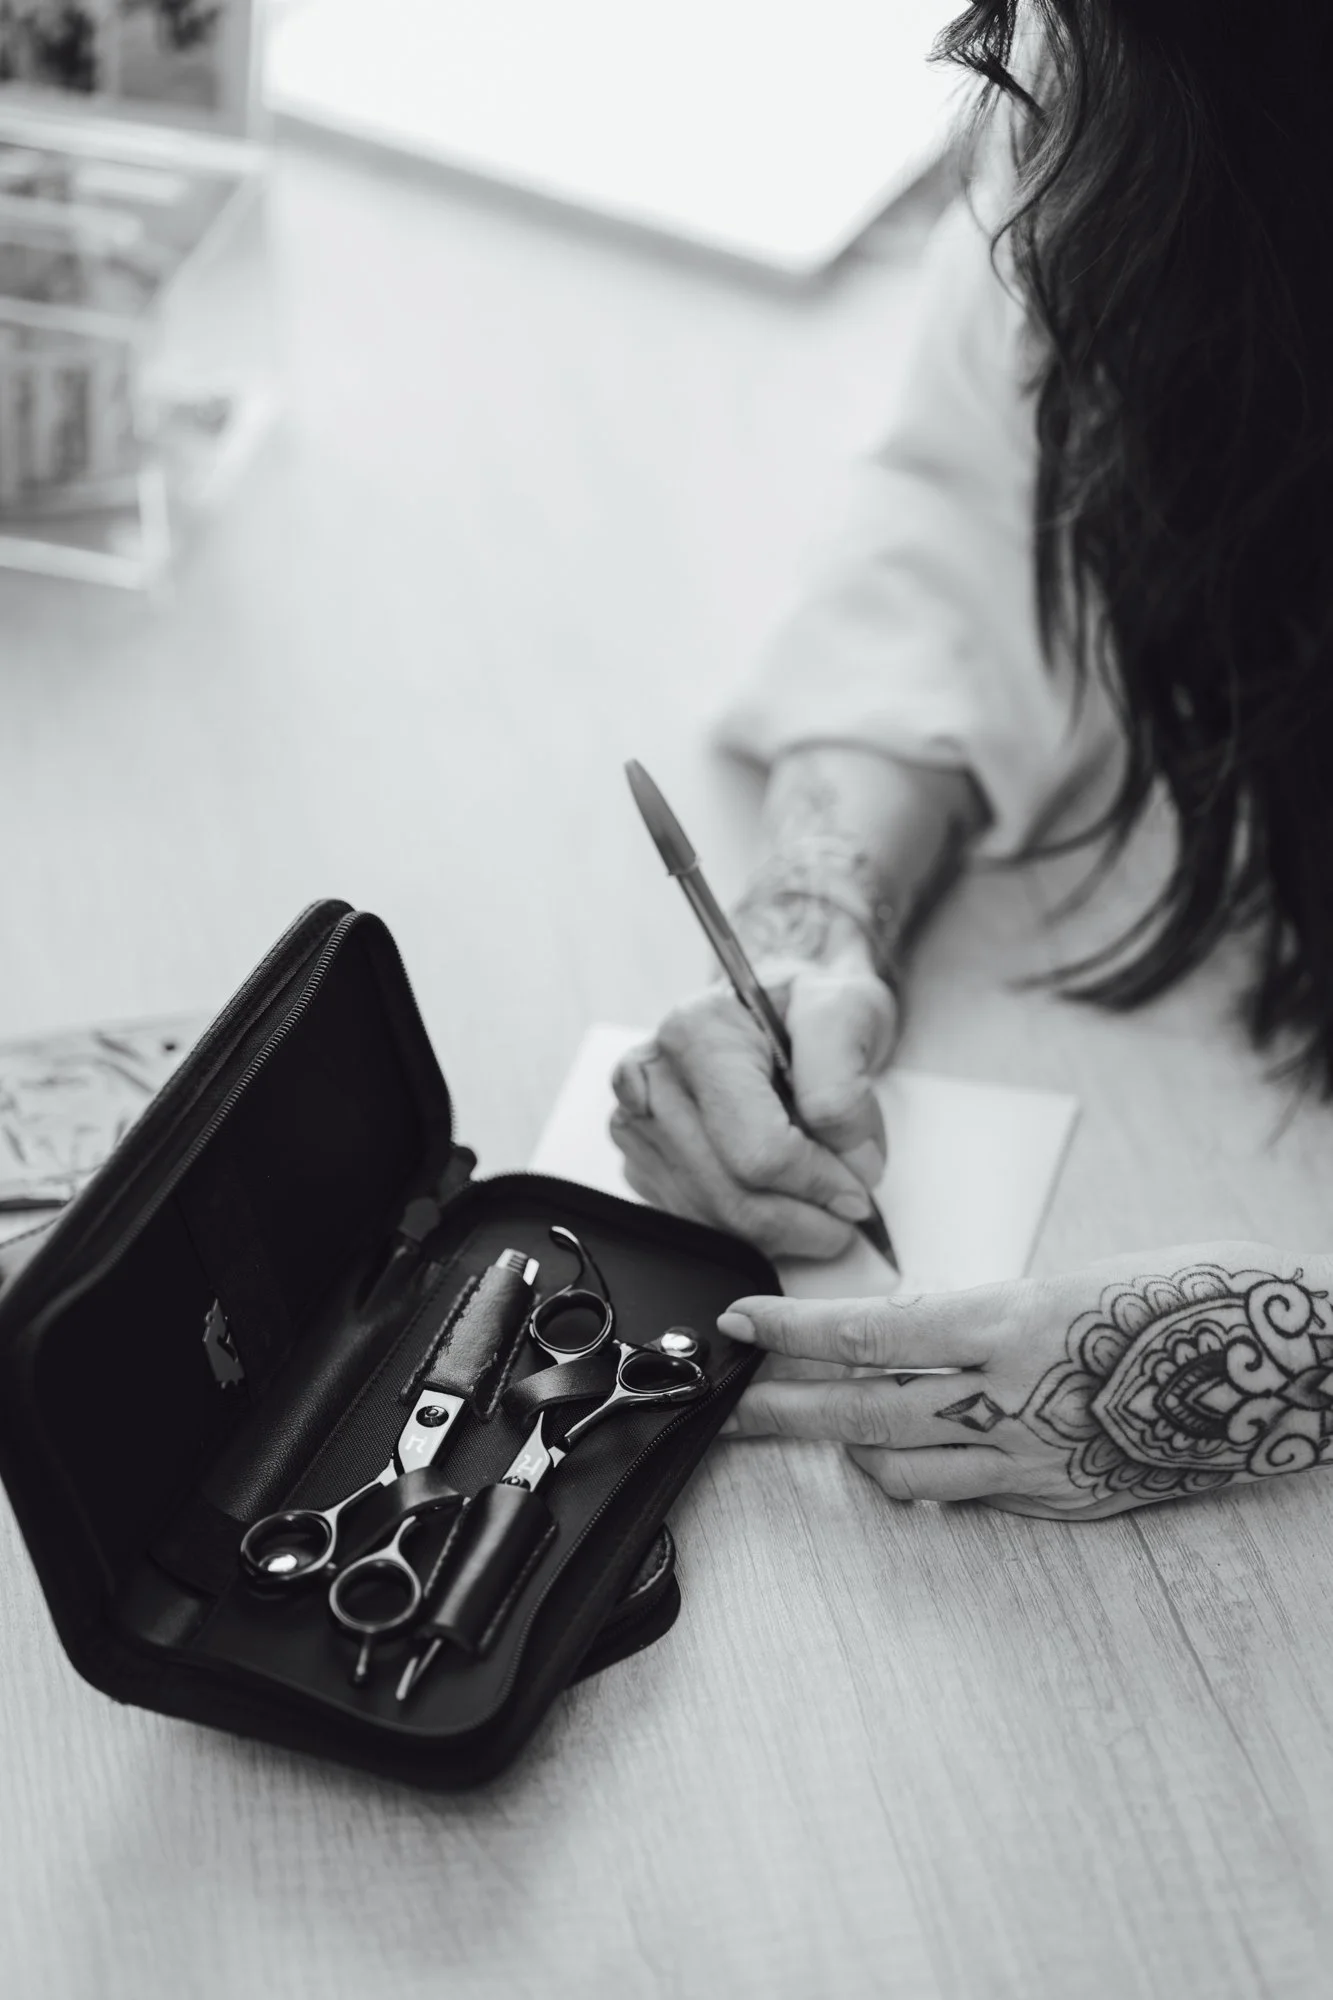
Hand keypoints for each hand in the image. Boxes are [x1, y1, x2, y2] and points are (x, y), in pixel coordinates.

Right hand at [609, 953, 898, 1259]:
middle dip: (807, 1218)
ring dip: (784, 1231)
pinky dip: (753, 1230)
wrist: (777, 1005)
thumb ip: (845, 1082)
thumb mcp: (849, 1010)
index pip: (758, 1149)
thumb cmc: (809, 1007)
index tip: (860, 1189)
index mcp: (697, 1033)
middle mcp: (651, 1077)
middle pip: (735, 1197)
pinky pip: (702, 1225)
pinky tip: (782, 1197)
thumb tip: (849, 1163)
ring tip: (822, 1201)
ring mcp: (639, 1124)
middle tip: (851, 1208)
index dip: (819, 1183)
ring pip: (718, 1222)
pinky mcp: (641, 1162)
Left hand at [715, 1243, 1332, 1517]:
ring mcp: (1039, 1462)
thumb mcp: (1080, 1278)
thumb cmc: (1200, 1295)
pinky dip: (928, 1478)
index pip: (868, 1332)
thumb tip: (928, 1326)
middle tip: (722, 1409)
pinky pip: (968, 1499)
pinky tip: (916, 1461)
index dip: (790, 1335)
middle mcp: (1014, 1397)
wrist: (1298, 1367)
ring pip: (902, 1473)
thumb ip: (994, 1312)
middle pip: (862, 1416)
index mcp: (1012, 1319)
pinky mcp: (1069, 1506)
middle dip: (779, 1413)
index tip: (735, 1326)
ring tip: (815, 1431)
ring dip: (850, 1453)